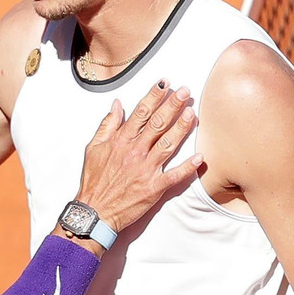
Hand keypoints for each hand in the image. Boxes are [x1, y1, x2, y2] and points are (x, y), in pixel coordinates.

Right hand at [74, 81, 201, 231]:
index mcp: (120, 141)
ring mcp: (145, 170)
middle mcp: (134, 152)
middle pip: (157, 124)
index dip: (154, 96)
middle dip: (172, 105)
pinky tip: (200, 157)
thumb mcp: (93, 148)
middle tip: (185, 92)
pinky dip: (188, 167)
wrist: (94, 211)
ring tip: (191, 113)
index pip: (140, 113)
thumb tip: (117, 105)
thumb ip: (107, 125)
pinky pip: (174, 176)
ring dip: (181, 128)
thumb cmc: (94, 181)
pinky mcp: (154, 188)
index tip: (165, 83)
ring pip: (167, 144)